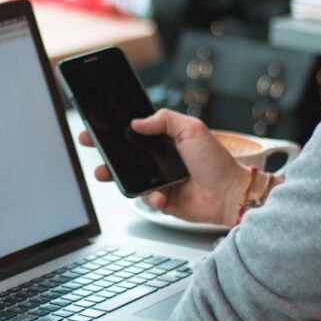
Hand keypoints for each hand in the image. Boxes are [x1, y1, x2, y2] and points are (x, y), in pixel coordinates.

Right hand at [79, 109, 259, 226]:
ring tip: (104, 173)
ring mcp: (160, 180)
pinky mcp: (162, 200)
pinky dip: (151, 197)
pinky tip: (161, 195)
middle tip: (90, 145)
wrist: (230, 194)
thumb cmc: (216, 161)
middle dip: (105, 150)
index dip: (115, 129)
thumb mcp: (192, 129)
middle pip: (126, 154)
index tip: (97, 126)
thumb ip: (164, 120)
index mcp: (166, 140)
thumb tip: (137, 122)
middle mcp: (160, 159)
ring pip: (129, 177)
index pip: (135, 132)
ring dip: (115, 175)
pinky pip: (145, 198)